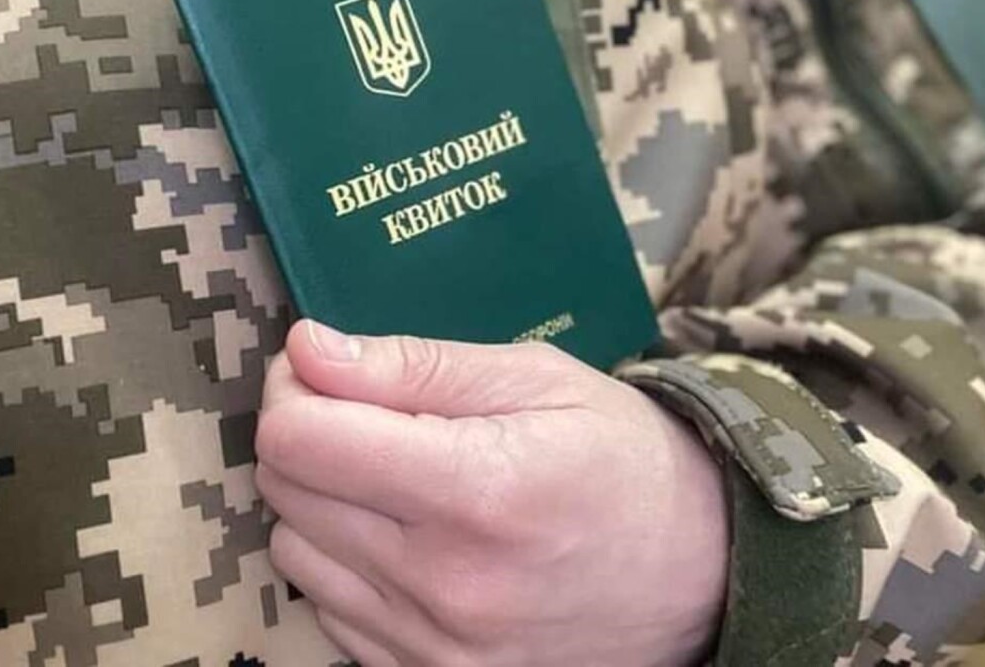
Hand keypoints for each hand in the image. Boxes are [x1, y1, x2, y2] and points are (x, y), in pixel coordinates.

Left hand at [255, 320, 728, 665]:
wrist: (698, 576)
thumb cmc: (623, 458)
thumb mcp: (539, 380)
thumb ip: (417, 364)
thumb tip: (310, 348)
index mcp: (476, 489)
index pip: (301, 439)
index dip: (293, 386)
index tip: (322, 365)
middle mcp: (443, 581)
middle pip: (286, 490)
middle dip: (305, 430)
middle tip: (360, 408)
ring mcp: (432, 646)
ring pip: (293, 550)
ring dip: (319, 499)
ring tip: (388, 474)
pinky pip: (327, 608)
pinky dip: (344, 560)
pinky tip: (402, 535)